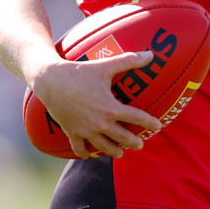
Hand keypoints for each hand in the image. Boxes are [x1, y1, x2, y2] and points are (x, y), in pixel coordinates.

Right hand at [32, 50, 161, 158]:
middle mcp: (100, 123)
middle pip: (122, 137)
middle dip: (133, 142)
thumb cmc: (80, 72)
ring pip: (103, 146)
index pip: (136, 118)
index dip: (149, 123)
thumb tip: (151, 54)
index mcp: (111, 108)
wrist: (51, 81)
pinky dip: (85, 153)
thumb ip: (129, 60)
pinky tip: (89, 154)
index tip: (158, 126)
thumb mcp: (106, 65)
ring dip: (113, 150)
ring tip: (120, 153)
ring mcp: (85, 130)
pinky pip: (79, 148)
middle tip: (141, 145)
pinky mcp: (71, 132)